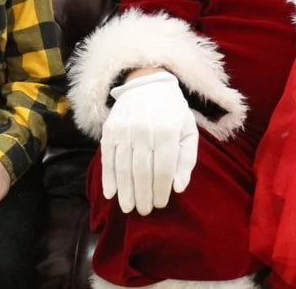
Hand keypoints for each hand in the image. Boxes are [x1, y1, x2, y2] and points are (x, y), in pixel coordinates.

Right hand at [101, 70, 198, 215]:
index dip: (161, 190)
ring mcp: (124, 129)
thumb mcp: (188, 131)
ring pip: (123, 167)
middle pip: (141, 171)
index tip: (160, 204)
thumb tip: (178, 187)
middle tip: (144, 211)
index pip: (163, 169)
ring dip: (125, 191)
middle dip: (142, 195)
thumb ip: (186, 159)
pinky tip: (111, 193)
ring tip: (128, 207)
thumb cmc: (172, 112)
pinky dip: (108, 177)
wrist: (148, 83)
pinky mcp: (109, 129)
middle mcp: (144, 130)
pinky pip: (107, 158)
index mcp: (167, 130)